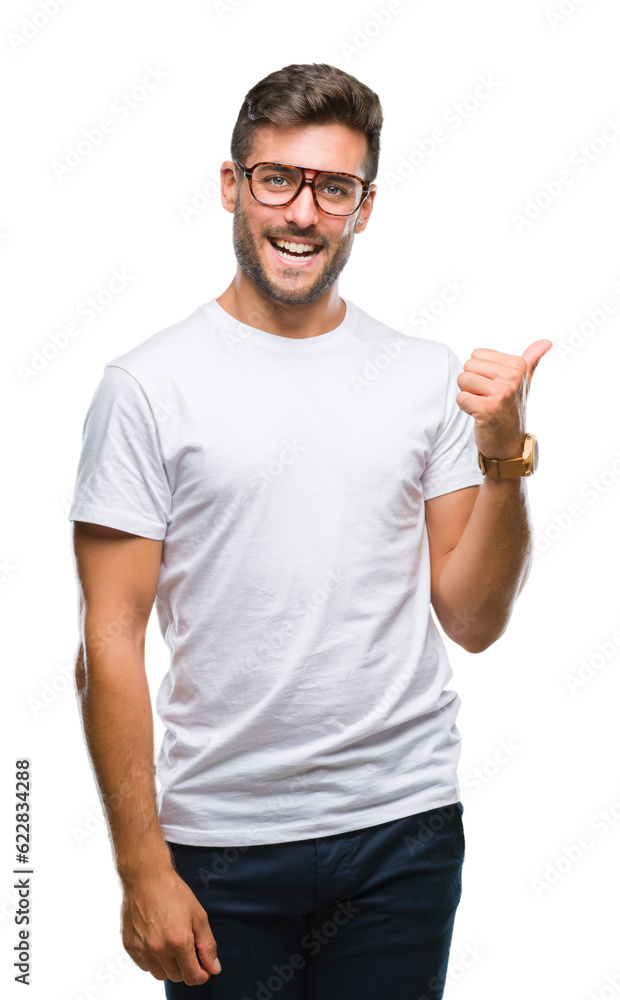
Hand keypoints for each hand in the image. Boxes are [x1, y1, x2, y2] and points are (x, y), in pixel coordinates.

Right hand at [120, 865, 221, 985]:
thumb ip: (207, 944)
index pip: (192, 976)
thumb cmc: (173, 892)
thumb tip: (214, 968)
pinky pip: (144, 965)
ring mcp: (141, 948)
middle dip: (186, 967)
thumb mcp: (198, 915)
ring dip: (169, 966)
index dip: (202, 975)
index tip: (204, 968)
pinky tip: (157, 941)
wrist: (145, 877)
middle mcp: (158, 948)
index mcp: (178, 941)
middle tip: (188, 948)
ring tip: (172, 944)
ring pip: (159, 974)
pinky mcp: (129, 945)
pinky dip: (153, 960)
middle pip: (177, 977)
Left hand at [456, 339, 552, 458]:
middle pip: (468, 366)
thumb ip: (532, 360)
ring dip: (468, 395)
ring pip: (462, 380)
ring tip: (483, 405)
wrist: (509, 444)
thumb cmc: (511, 409)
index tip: (493, 387)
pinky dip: (465, 408)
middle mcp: (513, 378)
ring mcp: (502, 394)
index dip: (480, 372)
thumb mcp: (524, 382)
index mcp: (518, 366)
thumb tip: (547, 341)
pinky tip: (479, 415)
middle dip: (472, 383)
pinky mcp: (488, 410)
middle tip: (487, 398)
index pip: (476, 355)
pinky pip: (461, 397)